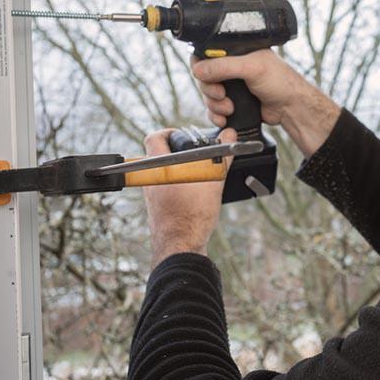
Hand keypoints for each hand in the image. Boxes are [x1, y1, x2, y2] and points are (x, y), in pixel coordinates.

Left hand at [142, 127, 236, 267]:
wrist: (181, 246)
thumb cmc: (192, 214)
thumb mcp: (212, 179)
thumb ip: (222, 155)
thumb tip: (230, 134)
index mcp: (157, 167)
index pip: (154, 137)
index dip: (170, 132)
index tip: (185, 136)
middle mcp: (150, 180)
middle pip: (160, 155)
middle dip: (181, 152)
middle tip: (199, 155)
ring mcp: (151, 196)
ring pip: (165, 173)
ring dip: (182, 170)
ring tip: (201, 176)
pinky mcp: (157, 209)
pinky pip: (166, 189)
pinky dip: (180, 186)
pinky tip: (196, 195)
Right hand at [192, 49, 341, 157]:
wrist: (291, 108)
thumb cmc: (280, 82)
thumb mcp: (252, 68)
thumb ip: (224, 66)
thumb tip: (198, 70)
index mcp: (236, 51)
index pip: (207, 54)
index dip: (202, 66)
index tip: (208, 77)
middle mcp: (232, 67)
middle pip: (204, 77)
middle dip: (210, 89)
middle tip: (222, 94)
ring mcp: (232, 85)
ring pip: (207, 95)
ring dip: (214, 104)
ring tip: (230, 108)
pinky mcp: (233, 102)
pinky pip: (213, 109)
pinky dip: (215, 115)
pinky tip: (225, 118)